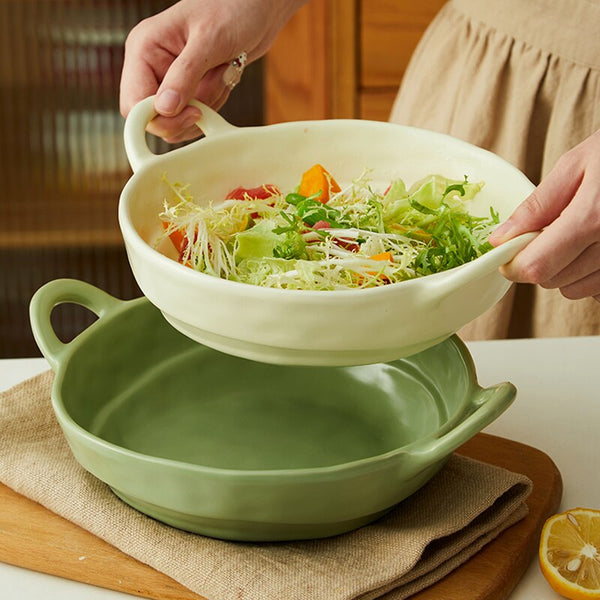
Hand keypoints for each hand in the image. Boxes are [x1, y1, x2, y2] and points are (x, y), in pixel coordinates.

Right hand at [120, 0, 304, 142]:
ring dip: (205, 108)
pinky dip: (214, 107)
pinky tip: (223, 81)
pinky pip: (195, 116)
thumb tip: (164, 109)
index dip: (159, 118)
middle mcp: (152, 67)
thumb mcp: (209, 41)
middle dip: (185, 116)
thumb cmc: (233, 9)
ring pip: (177, 121)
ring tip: (221, 76)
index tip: (192, 113)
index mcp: (144, 49)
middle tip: (208, 100)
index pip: (133, 103)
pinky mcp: (190, 89)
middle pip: (153, 119)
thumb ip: (185, 76)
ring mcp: (171, 80)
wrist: (258, 8)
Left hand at [489, 129, 599, 301]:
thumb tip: (501, 239)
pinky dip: (589, 274)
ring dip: (564, 269)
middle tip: (549, 231)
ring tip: (578, 234)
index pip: (537, 267)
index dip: (514, 264)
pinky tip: (594, 246)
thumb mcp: (576, 164)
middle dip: (539, 260)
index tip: (508, 253)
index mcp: (594, 219)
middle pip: (552, 280)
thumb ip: (537, 206)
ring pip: (574, 289)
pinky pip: (598, 289)